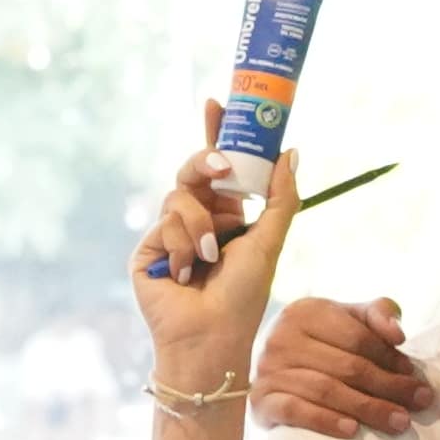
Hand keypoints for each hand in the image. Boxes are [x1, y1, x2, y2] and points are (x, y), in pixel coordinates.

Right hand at [127, 139, 288, 397]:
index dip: (217, 135)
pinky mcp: (148, 248)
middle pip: (193, 171)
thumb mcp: (268, 242)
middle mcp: (197, 220)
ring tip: (210, 259)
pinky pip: (165, 222)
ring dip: (199, 225)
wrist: (209, 335)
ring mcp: (170, 233)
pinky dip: (183, 245)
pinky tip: (187, 275)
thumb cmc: (243, 297)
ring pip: (178, 196)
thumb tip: (291, 152)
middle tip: (220, 165)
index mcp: (226, 216)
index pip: (219, 167)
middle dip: (205, 161)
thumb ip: (281, 198)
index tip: (218, 103)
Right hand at [254, 290, 434, 439]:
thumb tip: (397, 333)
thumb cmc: (322, 343)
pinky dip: (324, 420)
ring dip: (367, 408)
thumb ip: (377, 315)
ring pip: (325, 390)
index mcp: (306, 312)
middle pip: (346, 366)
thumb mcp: (347, 320)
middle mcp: (281, 338)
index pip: (357, 337)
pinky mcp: (261, 401)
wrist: (273, 371)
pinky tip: (352, 430)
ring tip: (400, 422)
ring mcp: (268, 370)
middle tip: (419, 403)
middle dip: (389, 386)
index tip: (415, 376)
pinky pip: (295, 411)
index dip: (390, 358)